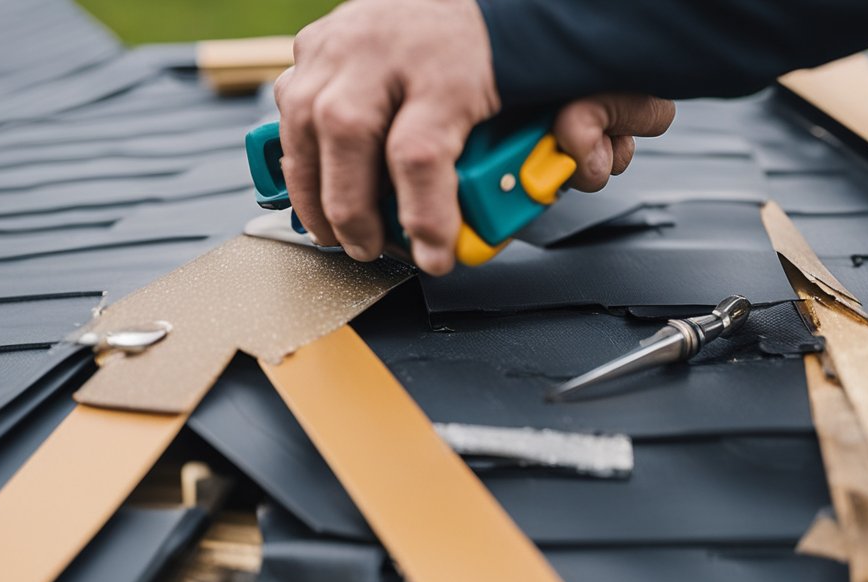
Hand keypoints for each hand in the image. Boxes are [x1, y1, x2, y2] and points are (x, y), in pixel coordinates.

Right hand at [276, 0, 673, 274]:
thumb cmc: (511, 44)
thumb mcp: (553, 90)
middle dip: (352, 209)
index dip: (424, 216)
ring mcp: (348, 38)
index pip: (422, 152)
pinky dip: (297, 151)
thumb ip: (573, 132)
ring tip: (338, 235)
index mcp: (453, 62)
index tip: (435, 257)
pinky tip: (317, 188)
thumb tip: (575, 172)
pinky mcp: (323, 40)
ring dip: (313, 190)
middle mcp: (390, 45)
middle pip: (348, 134)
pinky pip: (292, 99)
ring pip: (305, 117)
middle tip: (372, 250)